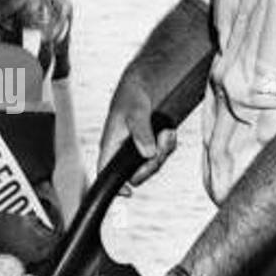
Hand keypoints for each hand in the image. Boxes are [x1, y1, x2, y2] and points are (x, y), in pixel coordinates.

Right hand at [97, 75, 176, 191]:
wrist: (144, 83)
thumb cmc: (132, 95)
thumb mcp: (135, 111)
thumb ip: (141, 131)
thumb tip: (147, 153)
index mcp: (110, 145)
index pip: (105, 172)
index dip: (114, 186)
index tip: (128, 192)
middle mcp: (122, 151)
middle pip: (136, 174)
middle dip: (153, 162)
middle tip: (164, 140)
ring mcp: (137, 150)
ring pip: (152, 165)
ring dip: (164, 151)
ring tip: (168, 132)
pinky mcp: (150, 145)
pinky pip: (161, 155)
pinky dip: (168, 145)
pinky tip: (170, 131)